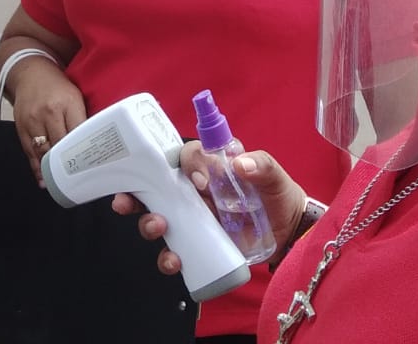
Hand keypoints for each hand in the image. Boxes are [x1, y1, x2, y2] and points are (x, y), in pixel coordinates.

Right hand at [11, 64, 86, 184]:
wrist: (30, 73)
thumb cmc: (57, 86)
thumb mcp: (76, 96)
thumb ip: (82, 118)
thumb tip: (93, 143)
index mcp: (68, 102)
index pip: (79, 133)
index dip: (86, 151)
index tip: (93, 166)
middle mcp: (49, 112)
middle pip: (61, 146)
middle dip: (70, 165)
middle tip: (80, 180)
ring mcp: (32, 121)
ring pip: (44, 152)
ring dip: (52, 171)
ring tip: (62, 185)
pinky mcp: (20, 128)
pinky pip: (29, 153)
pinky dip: (37, 168)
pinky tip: (44, 179)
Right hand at [113, 141, 308, 274]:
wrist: (289, 233)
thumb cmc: (277, 195)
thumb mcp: (273, 176)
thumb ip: (261, 165)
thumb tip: (241, 164)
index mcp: (208, 167)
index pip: (183, 157)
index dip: (183, 165)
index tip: (198, 181)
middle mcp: (193, 191)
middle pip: (155, 187)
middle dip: (135, 194)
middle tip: (128, 203)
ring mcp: (193, 218)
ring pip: (158, 218)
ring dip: (148, 224)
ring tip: (159, 228)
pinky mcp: (197, 244)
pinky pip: (175, 251)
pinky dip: (169, 257)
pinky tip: (175, 261)